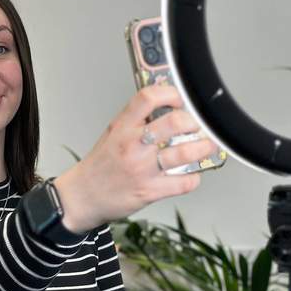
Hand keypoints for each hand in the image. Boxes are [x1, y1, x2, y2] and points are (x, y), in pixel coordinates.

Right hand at [53, 85, 219, 232]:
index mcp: (122, 127)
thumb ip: (135, 121)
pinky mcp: (150, 190)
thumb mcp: (112, 134)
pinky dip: (194, 178)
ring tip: (207, 145)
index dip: (170, 94)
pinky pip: (183, 183)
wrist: (83, 196)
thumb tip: (164, 108)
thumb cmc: (99, 166)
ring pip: (185, 152)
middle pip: (174, 122)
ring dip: (204, 147)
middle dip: (194, 122)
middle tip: (197, 125)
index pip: (148, 98)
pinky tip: (190, 174)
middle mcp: (133, 145)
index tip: (180, 99)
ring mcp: (142, 168)